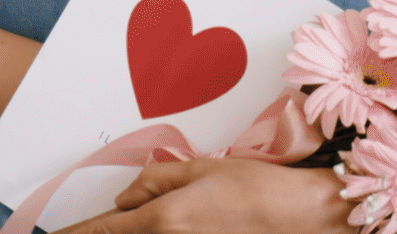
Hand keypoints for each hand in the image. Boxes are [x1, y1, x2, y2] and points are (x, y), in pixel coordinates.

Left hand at [57, 159, 349, 233]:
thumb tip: (125, 199)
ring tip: (143, 219)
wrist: (300, 216)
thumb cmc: (256, 187)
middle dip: (103, 233)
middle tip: (96, 226)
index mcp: (164, 218)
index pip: (105, 231)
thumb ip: (157, 181)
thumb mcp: (202, 168)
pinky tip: (167, 225)